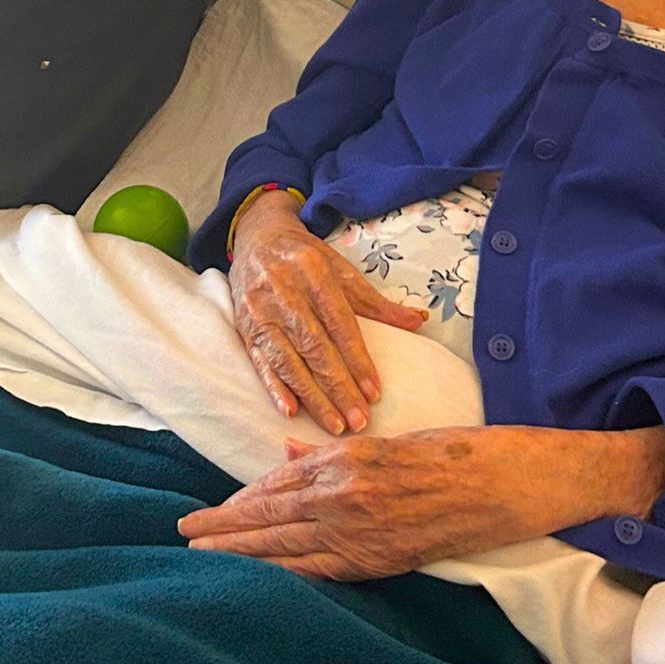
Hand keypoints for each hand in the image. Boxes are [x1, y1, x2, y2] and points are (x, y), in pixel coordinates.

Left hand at [179, 427, 542, 579]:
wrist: (507, 484)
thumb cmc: (456, 453)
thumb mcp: (391, 439)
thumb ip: (336, 450)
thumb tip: (291, 449)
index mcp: (348, 456)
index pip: (279, 479)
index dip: (242, 496)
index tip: (215, 508)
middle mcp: (346, 493)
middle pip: (270, 513)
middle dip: (224, 526)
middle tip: (184, 534)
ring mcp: (361, 530)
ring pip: (285, 545)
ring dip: (241, 553)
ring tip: (203, 559)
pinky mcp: (380, 560)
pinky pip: (319, 571)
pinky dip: (283, 574)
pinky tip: (257, 580)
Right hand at [228, 191, 427, 434]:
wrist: (257, 238)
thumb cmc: (306, 259)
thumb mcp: (342, 271)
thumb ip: (377, 302)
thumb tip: (419, 321)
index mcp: (315, 274)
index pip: (340, 325)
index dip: (358, 360)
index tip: (374, 392)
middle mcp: (285, 292)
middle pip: (315, 348)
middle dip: (339, 388)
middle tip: (360, 420)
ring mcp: (260, 312)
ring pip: (289, 361)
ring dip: (313, 398)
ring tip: (336, 425)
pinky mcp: (245, 328)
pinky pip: (261, 362)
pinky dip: (275, 388)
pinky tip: (291, 411)